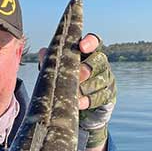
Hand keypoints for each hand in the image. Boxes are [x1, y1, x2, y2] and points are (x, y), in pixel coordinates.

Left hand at [38, 33, 115, 149]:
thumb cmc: (65, 82)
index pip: (94, 41)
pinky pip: (101, 96)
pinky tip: (79, 104)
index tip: (82, 47)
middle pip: (100, 60)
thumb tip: (43, 52)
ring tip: (74, 93)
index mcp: (87, 52)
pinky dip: (88, 100)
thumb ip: (50, 62)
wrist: (76, 108)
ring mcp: (106, 78)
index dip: (90, 42)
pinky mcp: (108, 95)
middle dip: (88, 67)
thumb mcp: (55, 71)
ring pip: (101, 79)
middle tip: (79, 74)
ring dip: (86, 87)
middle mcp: (100, 63)